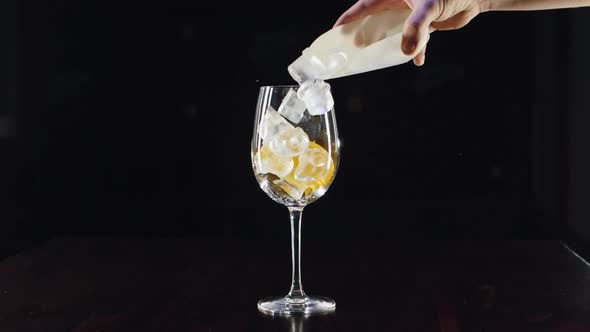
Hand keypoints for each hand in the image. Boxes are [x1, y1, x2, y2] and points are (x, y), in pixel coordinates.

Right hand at [334, 0, 486, 65]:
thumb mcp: (429, 7)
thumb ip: (416, 28)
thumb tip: (406, 52)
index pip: (365, 5)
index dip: (349, 18)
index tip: (336, 31)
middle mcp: (400, 2)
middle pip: (376, 19)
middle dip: (366, 34)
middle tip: (354, 49)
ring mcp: (412, 13)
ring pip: (394, 30)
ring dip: (389, 45)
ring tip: (378, 58)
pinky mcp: (425, 23)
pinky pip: (415, 38)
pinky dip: (416, 49)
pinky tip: (417, 59)